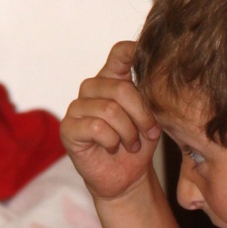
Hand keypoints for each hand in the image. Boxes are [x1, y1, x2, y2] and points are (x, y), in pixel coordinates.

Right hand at [61, 42, 162, 203]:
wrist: (127, 178)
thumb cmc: (139, 143)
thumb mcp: (152, 117)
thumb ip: (149, 94)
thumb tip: (158, 74)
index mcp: (113, 79)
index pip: (120, 53)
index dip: (134, 50)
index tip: (150, 55)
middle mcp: (92, 88)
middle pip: (121, 88)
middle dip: (142, 115)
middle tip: (150, 133)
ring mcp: (77, 107)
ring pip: (110, 110)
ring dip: (129, 132)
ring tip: (132, 144)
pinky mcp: (68, 128)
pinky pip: (97, 127)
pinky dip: (112, 141)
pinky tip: (113, 148)